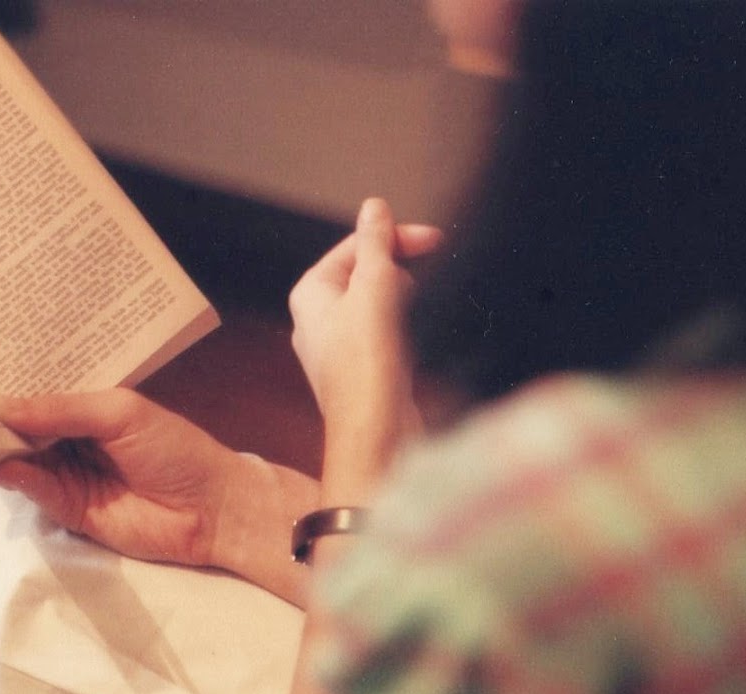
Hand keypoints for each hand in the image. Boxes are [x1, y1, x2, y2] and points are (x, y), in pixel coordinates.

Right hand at [0, 390, 317, 605]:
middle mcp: (72, 437)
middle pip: (19, 423)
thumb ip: (60, 408)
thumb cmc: (177, 449)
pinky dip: (2, 473)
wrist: (212, 509)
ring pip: (15, 455)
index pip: (38, 390)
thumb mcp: (119, 412)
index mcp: (89, 406)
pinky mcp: (65, 507)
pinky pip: (26, 487)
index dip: (5, 379)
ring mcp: (66, 472)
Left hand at [288, 199, 441, 444]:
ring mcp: (340, 348)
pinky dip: (406, 334)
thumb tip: (374, 208)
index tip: (434, 239)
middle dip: (401, 275)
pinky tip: (414, 348)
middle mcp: (319, 320)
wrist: (376, 433)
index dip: (396, 237)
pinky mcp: (363, 371)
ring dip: (406, 307)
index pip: (355, 245)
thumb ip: (376, 244)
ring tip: (412, 326)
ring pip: (381, 306)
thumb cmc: (368, 365)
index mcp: (311, 294)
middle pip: (368, 274)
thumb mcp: (376, 288)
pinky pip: (388, 336)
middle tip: (422, 289)